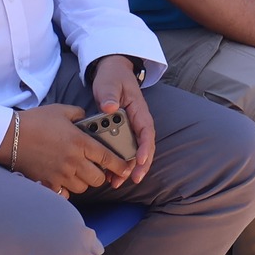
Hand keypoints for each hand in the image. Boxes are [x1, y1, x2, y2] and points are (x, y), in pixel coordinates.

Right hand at [0, 103, 130, 194]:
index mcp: (80, 142)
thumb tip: (87, 118)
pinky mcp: (48, 182)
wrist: (9, 136)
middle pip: (98, 179)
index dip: (120, 165)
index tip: (125, 168)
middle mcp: (73, 161)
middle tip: (96, 169)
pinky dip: (68, 189)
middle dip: (101, 176)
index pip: (108, 158)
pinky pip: (65, 193)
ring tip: (79, 173)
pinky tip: (64, 181)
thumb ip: (79, 114)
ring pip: (83, 187)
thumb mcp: (61, 111)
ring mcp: (60, 174)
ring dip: (84, 182)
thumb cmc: (35, 121)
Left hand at [88, 55, 156, 183]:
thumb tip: (110, 107)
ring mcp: (130, 128)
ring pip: (134, 152)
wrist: (111, 71)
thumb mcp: (110, 82)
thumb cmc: (112, 76)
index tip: (141, 161)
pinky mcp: (120, 132)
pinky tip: (108, 174)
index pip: (146, 131)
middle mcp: (137, 122)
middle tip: (132, 179)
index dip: (145, 147)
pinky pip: (122, 150)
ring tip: (116, 182)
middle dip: (140, 165)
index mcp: (139, 111)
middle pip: (143, 147)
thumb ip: (109, 94)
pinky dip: (117, 163)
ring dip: (127, 168)